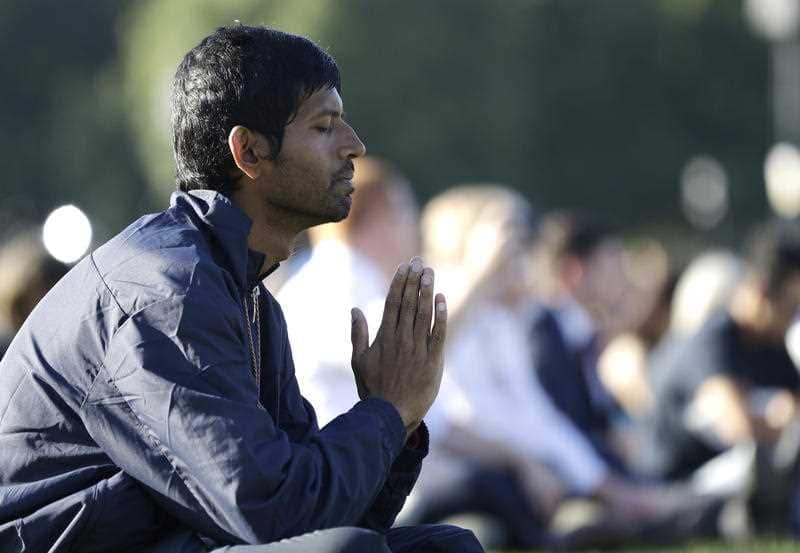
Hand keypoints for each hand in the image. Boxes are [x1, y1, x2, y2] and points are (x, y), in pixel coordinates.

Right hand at [350, 257, 446, 436]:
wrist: (390, 414)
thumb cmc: (373, 388)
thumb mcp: (358, 361)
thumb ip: (358, 334)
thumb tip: (355, 309)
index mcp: (384, 337)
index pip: (393, 303)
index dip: (399, 283)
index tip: (405, 266)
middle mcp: (401, 339)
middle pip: (409, 303)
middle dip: (414, 280)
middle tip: (420, 262)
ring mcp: (417, 349)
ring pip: (423, 314)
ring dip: (427, 292)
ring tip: (430, 273)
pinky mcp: (433, 360)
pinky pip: (439, 334)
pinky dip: (441, 315)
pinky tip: (442, 299)